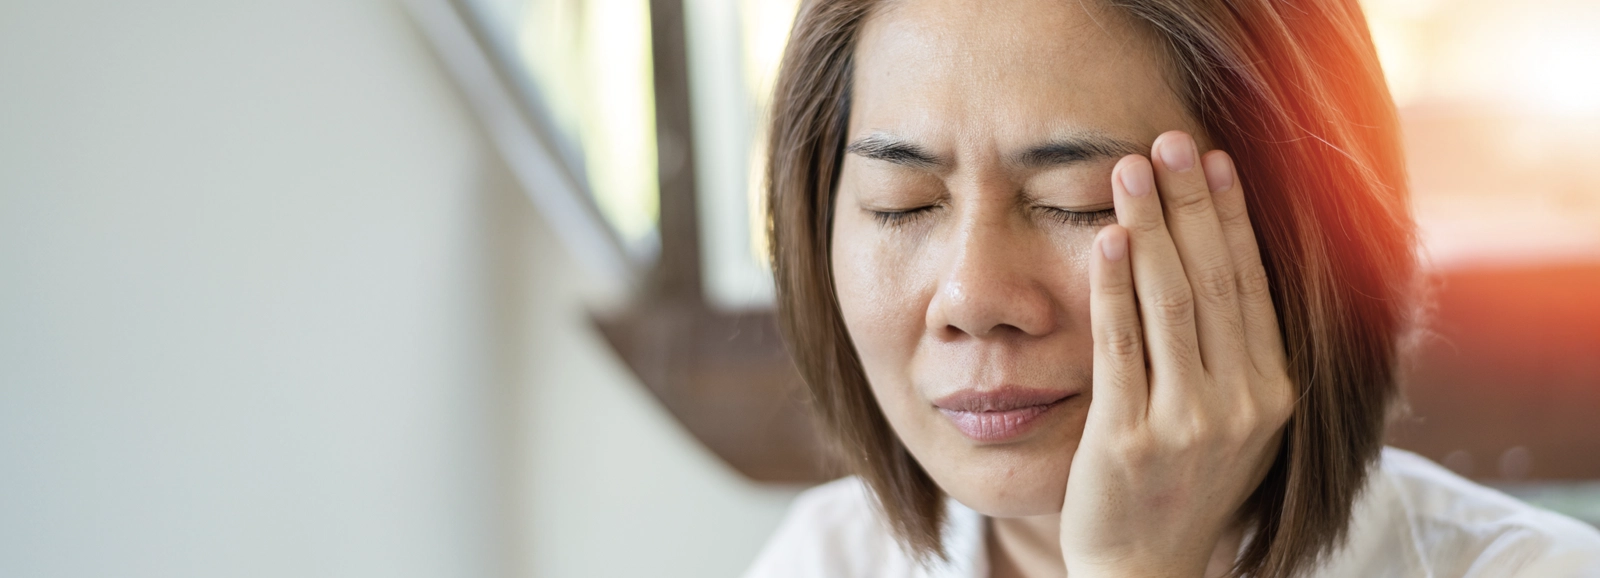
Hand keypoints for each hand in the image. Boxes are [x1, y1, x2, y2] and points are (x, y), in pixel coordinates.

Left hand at [1059, 131, 1294, 576]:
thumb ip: (1236, 351)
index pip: (1250, 284)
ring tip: (1129, 169)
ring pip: (1171, 303)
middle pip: (1214, 280)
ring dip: (1151, 226)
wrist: (1146, 570)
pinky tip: (1108, 240)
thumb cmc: (1181, 484)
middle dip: (1189, 202)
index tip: (1212, 160)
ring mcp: (1189, 422)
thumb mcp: (1233, 420)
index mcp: (1274, 391)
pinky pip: (1123, 346)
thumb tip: (1223, 258)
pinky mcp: (1131, 438)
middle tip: (1167, 140)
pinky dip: (1115, 288)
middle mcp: (1244, 404)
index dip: (1231, 217)